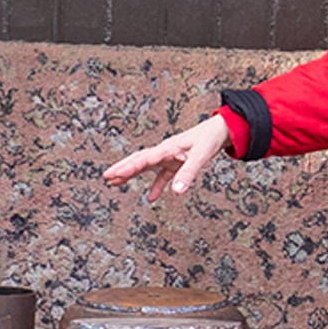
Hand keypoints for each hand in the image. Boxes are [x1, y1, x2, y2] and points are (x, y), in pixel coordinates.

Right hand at [104, 115, 233, 198]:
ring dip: (132, 175)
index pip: (144, 159)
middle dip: (122, 168)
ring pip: (146, 167)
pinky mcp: (176, 163)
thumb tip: (177, 192)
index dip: (129, 167)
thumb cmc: (210, 138)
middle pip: (139, 160)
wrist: (221, 130)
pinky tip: (151, 198)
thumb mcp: (201, 156)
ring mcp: (169, 157)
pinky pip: (162, 176)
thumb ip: (188, 174)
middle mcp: (165, 151)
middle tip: (106, 176)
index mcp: (168, 148)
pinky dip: (156, 186)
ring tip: (115, 183)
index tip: (115, 174)